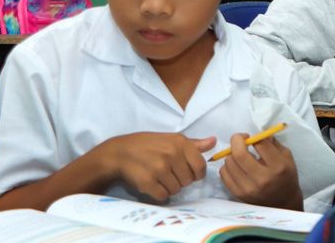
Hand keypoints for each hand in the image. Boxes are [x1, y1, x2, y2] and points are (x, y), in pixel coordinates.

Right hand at [99, 133, 214, 201]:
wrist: (120, 152)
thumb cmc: (148, 145)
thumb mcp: (171, 139)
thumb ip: (194, 143)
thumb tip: (213, 141)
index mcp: (180, 143)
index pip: (200, 166)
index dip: (197, 174)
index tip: (189, 173)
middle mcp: (172, 154)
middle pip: (188, 180)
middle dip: (181, 180)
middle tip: (169, 173)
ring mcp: (159, 168)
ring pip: (176, 189)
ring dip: (169, 187)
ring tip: (159, 177)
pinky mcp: (148, 182)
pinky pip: (164, 196)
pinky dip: (159, 193)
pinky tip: (153, 184)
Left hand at [219, 133, 301, 209]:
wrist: (282, 203)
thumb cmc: (286, 176)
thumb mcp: (286, 157)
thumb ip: (273, 143)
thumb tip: (257, 133)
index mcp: (277, 167)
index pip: (260, 144)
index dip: (255, 137)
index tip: (254, 138)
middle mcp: (261, 179)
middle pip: (239, 154)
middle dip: (237, 140)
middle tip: (241, 139)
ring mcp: (248, 188)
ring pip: (229, 162)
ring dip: (232, 153)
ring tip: (240, 155)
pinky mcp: (238, 194)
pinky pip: (223, 174)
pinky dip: (227, 165)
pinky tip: (236, 166)